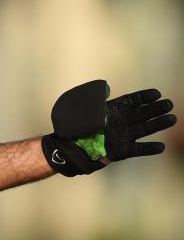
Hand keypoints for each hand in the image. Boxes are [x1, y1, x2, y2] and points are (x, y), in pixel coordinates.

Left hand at [41, 80, 175, 175]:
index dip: (143, 97)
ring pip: (143, 129)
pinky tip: (161, 147)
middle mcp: (119, 122)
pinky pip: (137, 149)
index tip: (157, 93)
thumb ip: (93, 98)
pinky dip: (148, 148)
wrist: (67, 148)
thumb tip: (104, 88)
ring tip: (172, 118)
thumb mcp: (80, 108)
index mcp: (111, 111)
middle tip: (170, 104)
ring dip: (158, 124)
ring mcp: (121, 137)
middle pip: (141, 114)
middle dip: (155, 108)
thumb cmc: (72, 127)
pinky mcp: (120, 152)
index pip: (130, 102)